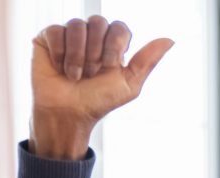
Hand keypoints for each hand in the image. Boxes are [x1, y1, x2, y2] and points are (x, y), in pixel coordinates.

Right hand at [30, 16, 172, 159]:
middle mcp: (92, 36)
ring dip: (78, 56)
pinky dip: (60, 54)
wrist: (69, 113)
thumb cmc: (99, 101)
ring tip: (76, 76)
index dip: (114, 47)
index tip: (109, 68)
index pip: (120, 27)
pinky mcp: (48, 38)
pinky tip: (60, 69)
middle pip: (98, 22)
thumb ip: (148, 60)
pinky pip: (56, 31)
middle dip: (96, 53)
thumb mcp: (129, 84)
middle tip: (92, 74)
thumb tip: (170, 39)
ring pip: (77, 25)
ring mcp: (70, 35)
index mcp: (112, 44)